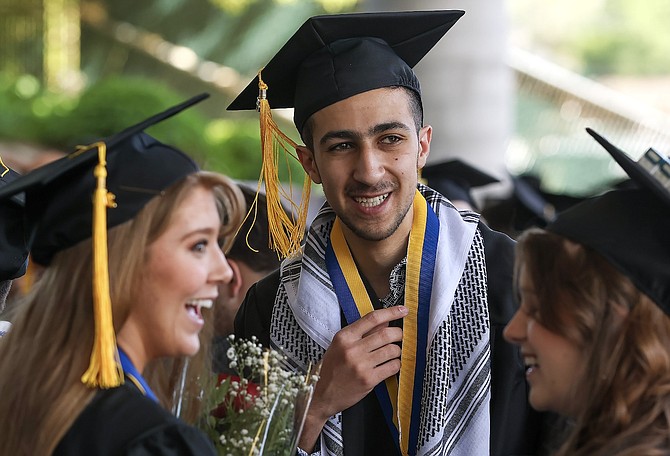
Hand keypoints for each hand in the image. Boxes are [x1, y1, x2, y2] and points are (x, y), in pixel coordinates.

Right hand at [298, 305, 406, 451]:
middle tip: (399, 336)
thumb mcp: (341, 345)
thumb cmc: (332, 369)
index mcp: (344, 337)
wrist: (322, 395)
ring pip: (392, 350)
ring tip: (392, 353)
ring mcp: (361, 365)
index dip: (391, 312)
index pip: (372, 318)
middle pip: (386, 334)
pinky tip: (390, 365)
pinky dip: (396, 364)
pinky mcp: (369, 380)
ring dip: (397, 350)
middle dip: (398, 333)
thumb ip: (362, 332)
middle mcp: (352, 349)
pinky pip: (392, 367)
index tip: (403, 310)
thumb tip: (385, 321)